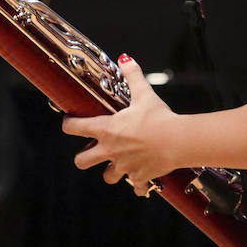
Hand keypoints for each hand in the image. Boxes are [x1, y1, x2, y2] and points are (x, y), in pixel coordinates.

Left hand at [60, 54, 178, 196]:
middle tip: (92, 150)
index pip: (74, 128)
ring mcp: (124, 166)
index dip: (68, 124)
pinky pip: (135, 187)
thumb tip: (125, 59)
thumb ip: (132, 76)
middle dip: (84, 157)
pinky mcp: (140, 177)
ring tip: (119, 163)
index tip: (68, 122)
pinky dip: (138, 183)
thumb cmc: (159, 117)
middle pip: (82, 161)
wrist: (178, 141)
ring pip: (108, 177)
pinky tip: (142, 176)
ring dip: (111, 171)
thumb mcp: (144, 94)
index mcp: (106, 129)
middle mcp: (110, 150)